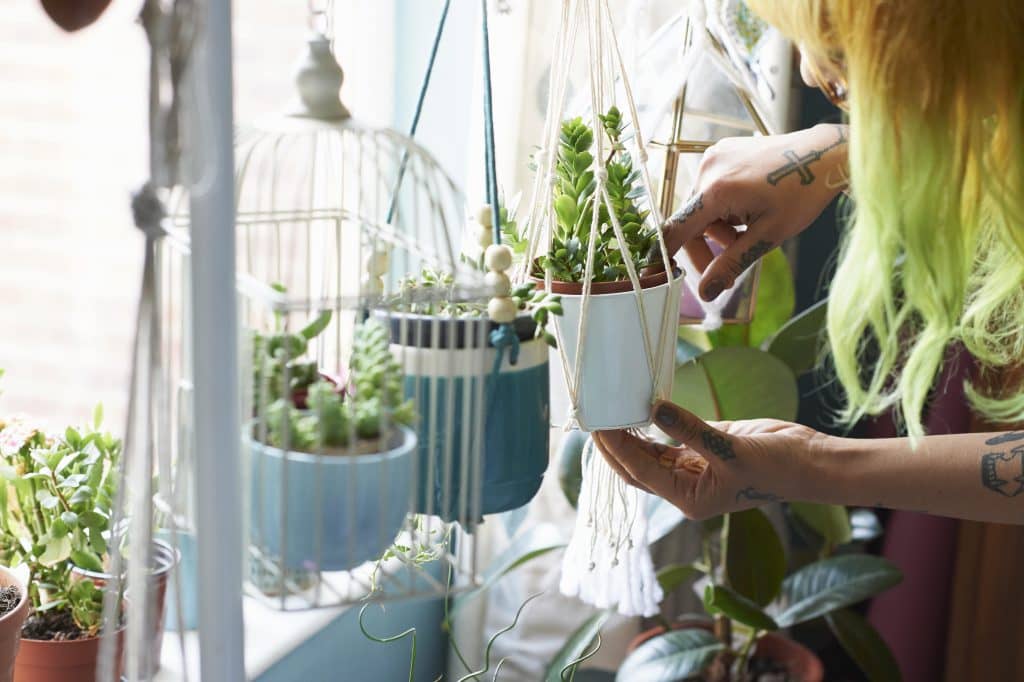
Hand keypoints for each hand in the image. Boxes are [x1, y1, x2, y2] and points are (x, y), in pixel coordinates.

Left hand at [592, 401, 826, 519]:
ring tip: (608, 409)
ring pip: (649, 453)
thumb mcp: (731, 448)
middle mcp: (685, 487)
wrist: (809, 462)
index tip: (599, 424)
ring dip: (629, 435)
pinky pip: (669, 438)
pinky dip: (652, 425)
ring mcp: (693, 468)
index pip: (639, 472)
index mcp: (688, 499)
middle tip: (593, 416)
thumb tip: (654, 409)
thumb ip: (690, 429)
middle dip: (613, 445)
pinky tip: (637, 408)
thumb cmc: (776, 466)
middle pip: (636, 467)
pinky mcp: (703, 449)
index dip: (617, 448)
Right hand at [660, 124, 847, 300]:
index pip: (675, 230)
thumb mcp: (768, 237)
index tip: (657, 275)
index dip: (664, 256)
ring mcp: (713, 157)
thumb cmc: (802, 194)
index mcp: (716, 190)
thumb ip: (731, 264)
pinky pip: (710, 189)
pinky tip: (748, 209)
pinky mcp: (721, 152)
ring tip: (749, 230)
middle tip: (729, 268)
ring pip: (701, 207)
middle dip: (707, 247)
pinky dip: (723, 207)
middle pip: (689, 221)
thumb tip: (705, 295)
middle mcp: (707, 169)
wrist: (824, 155)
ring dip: (718, 227)